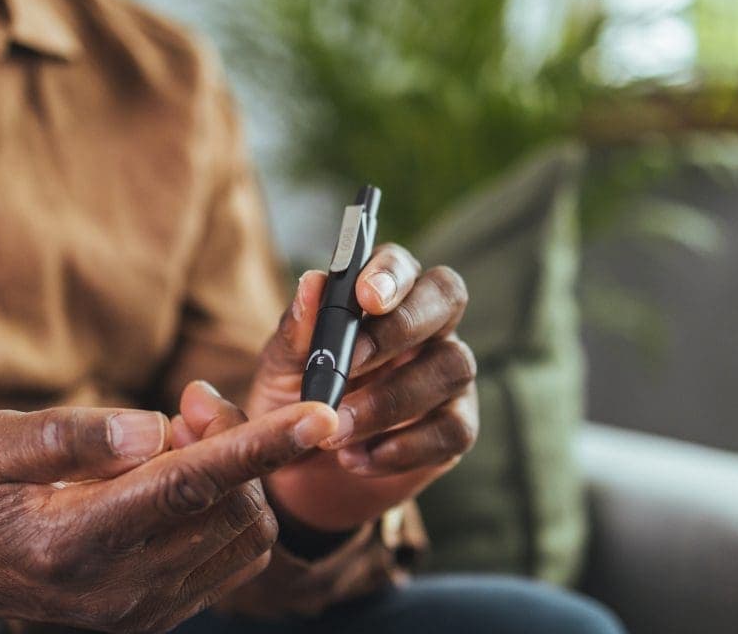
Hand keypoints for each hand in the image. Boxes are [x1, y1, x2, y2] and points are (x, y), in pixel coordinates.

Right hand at [0, 402, 337, 631]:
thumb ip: (71, 435)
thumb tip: (154, 428)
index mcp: (73, 542)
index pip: (188, 487)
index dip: (258, 447)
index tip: (317, 417)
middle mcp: (118, 589)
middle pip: (229, 506)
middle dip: (238, 441)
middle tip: (195, 402)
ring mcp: (143, 610)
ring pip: (244, 534)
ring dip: (240, 476)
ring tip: (186, 441)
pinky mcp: (160, 615)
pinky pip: (234, 558)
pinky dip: (234, 508)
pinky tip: (191, 480)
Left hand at [246, 244, 477, 531]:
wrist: (299, 472)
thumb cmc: (293, 402)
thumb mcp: (281, 369)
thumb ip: (298, 331)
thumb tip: (313, 284)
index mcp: (381, 295)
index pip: (401, 264)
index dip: (390, 273)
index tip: (364, 297)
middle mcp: (425, 324)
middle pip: (447, 296)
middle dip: (403, 326)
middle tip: (351, 364)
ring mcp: (446, 373)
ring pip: (452, 366)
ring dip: (390, 400)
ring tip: (335, 432)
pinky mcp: (456, 426)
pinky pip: (453, 429)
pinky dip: (403, 447)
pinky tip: (357, 459)